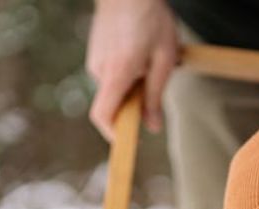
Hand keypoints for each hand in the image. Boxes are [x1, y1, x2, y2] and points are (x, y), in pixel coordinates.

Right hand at [86, 0, 178, 138]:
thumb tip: (152, 127)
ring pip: (115, 86)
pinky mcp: (95, 50)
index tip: (127, 140)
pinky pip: (111, 71)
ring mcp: (94, 58)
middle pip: (114, 103)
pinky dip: (126, 69)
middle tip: (155, 77)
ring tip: (150, 56)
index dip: (113, 134)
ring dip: (133, 81)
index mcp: (116, 74)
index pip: (103, 116)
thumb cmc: (150, 18)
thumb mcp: (163, 59)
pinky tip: (140, 48)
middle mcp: (99, 69)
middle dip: (135, 100)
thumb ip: (156, 96)